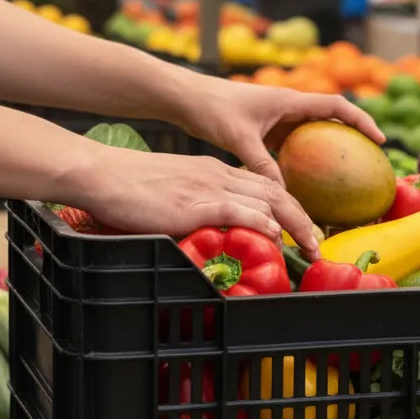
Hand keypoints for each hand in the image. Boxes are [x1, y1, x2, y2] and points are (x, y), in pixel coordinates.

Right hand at [69, 146, 319, 253]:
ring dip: (294, 225)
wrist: (102, 174)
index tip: (301, 229)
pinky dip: (261, 224)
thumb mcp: (171, 192)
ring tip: (310, 247)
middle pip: (275, 192)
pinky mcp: (194, 203)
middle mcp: (218, 176)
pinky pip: (237, 211)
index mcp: (213, 171)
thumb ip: (193, 207)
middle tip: (318, 244)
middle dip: (302, 218)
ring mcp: (207, 188)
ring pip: (266, 201)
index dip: (288, 208)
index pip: (262, 186)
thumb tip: (206, 231)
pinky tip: (276, 236)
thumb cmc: (127, 187)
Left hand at [183, 79, 384, 185]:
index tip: (379, 140)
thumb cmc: (212, 110)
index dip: (361, 121)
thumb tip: (283, 194)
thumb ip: (262, 165)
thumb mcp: (239, 138)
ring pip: (313, 134)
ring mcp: (278, 119)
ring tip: (346, 176)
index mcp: (289, 100)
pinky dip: (304, 160)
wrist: (187, 99)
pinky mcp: (266, 130)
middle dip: (353, 136)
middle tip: (369, 161)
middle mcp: (288, 107)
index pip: (336, 106)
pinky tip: (307, 184)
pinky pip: (293, 146)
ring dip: (330, 149)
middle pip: (331, 119)